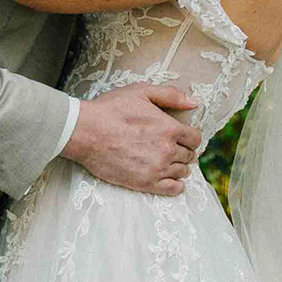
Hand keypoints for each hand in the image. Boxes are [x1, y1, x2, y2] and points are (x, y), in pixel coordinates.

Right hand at [65, 82, 201, 195]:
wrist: (86, 132)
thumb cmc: (111, 109)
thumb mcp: (141, 92)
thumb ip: (170, 95)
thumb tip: (193, 103)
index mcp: (169, 128)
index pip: (195, 138)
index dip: (189, 136)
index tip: (181, 137)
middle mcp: (167, 150)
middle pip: (189, 156)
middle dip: (184, 151)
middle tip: (173, 149)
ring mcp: (157, 168)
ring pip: (182, 172)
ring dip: (179, 167)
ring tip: (168, 162)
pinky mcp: (145, 183)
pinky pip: (173, 189)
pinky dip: (176, 185)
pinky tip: (169, 179)